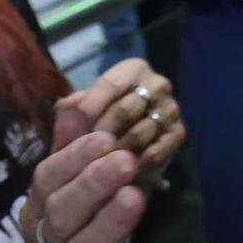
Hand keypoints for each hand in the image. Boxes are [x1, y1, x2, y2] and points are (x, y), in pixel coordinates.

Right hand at [16, 123, 164, 242]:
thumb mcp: (75, 203)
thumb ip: (73, 157)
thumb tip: (72, 106)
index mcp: (41, 218)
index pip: (46, 183)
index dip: (73, 158)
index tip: (106, 135)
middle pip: (62, 215)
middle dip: (92, 185)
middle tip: (126, 159)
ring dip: (108, 228)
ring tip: (136, 199)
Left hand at [54, 59, 185, 188]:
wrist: (125, 140)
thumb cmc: (101, 117)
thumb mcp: (83, 108)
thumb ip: (71, 108)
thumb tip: (64, 110)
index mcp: (134, 69)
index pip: (109, 85)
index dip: (87, 109)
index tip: (69, 131)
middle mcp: (158, 85)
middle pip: (124, 111)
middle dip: (99, 135)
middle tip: (80, 155)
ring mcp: (171, 110)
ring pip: (138, 134)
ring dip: (113, 154)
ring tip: (94, 167)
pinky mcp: (178, 136)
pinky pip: (154, 154)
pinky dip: (132, 166)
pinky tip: (116, 173)